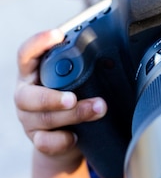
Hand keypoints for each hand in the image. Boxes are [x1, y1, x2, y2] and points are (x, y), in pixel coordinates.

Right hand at [15, 29, 106, 160]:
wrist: (67, 137)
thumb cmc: (74, 99)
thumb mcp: (75, 81)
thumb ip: (83, 69)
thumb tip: (117, 55)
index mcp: (33, 73)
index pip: (27, 54)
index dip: (38, 43)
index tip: (57, 34)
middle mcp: (26, 95)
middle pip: (29, 95)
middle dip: (53, 98)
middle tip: (73, 98)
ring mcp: (29, 120)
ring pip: (44, 119)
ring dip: (74, 115)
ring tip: (98, 109)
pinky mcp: (37, 140)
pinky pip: (46, 142)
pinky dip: (63, 140)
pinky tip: (76, 136)